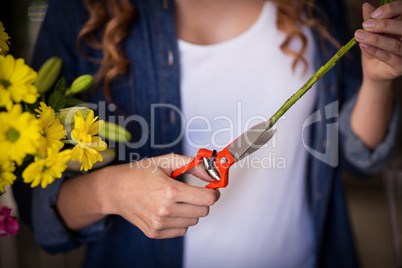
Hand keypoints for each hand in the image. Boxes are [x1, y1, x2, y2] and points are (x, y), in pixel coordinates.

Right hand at [102, 154, 219, 238]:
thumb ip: (192, 165)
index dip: (212, 192)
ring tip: (177, 200)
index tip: (210, 188)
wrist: (114, 190)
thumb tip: (211, 172)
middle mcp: (165, 210)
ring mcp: (159, 223)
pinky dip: (180, 220)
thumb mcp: (165, 161)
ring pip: (193, 221)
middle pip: (203, 211)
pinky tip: (170, 209)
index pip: (207, 199)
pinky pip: (181, 230)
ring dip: (190, 210)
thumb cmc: (138, 174)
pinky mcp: (154, 232)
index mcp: (169, 190)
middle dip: (202, 200)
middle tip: (192, 192)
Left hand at [354, 1, 401, 81]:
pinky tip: (363, 45)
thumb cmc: (375, 48)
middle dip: (384, 25)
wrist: (373, 70)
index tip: (374, 14)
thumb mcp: (372, 33)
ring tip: (359, 35)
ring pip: (395, 45)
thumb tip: (366, 6)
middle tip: (365, 25)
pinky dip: (375, 51)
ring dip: (376, 39)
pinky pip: (389, 58)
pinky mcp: (401, 66)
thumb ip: (371, 21)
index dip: (392, 10)